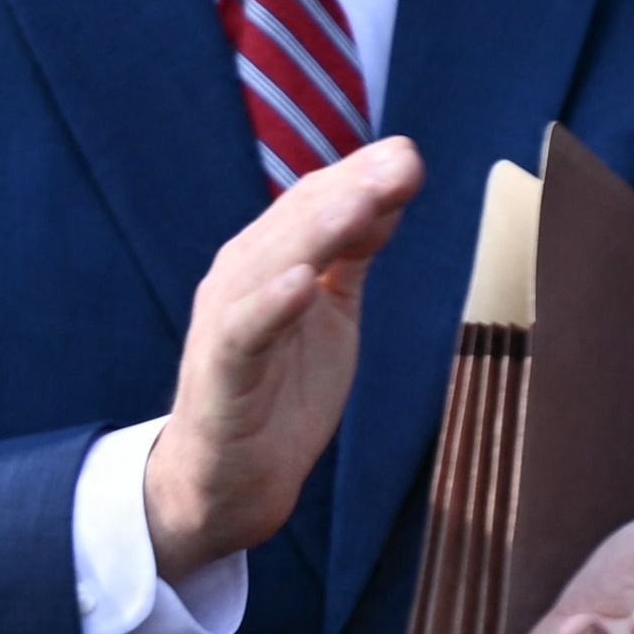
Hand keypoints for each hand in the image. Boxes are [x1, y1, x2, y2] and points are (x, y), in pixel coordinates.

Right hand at [141, 138, 415, 582]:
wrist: (231, 478)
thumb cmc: (282, 390)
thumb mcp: (331, 312)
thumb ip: (351, 256)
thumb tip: (389, 194)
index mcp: (270, 260)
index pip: (314, 203)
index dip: (361, 177)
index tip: (410, 156)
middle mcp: (243, 280)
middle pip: (296, 222)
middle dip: (351, 189)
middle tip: (401, 163)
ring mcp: (229, 324)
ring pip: (269, 265)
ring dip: (316, 232)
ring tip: (358, 204)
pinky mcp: (222, 373)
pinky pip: (245, 333)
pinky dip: (271, 305)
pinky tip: (302, 283)